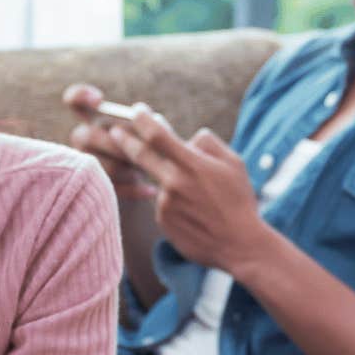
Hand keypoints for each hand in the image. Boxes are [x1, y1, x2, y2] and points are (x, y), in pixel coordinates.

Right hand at [62, 83, 157, 200]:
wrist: (151, 184)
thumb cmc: (150, 151)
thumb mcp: (150, 135)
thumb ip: (149, 125)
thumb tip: (154, 122)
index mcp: (94, 119)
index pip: (75, 101)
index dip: (80, 96)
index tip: (99, 101)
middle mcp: (83, 138)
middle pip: (89, 136)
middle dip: (119, 144)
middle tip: (144, 151)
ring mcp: (83, 164)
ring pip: (103, 165)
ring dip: (130, 169)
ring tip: (150, 172)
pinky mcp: (93, 189)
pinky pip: (111, 188)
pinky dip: (135, 189)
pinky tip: (151, 191)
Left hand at [108, 108, 274, 274]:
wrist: (240, 244)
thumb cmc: (239, 200)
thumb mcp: (233, 163)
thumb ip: (208, 144)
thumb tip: (187, 138)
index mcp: (192, 164)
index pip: (158, 135)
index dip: (143, 120)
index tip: (136, 110)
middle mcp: (174, 183)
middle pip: (140, 155)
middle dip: (125, 140)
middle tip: (114, 131)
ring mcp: (166, 204)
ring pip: (160, 182)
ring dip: (170, 182)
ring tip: (198, 197)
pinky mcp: (163, 221)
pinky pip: (163, 204)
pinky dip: (174, 203)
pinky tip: (194, 214)